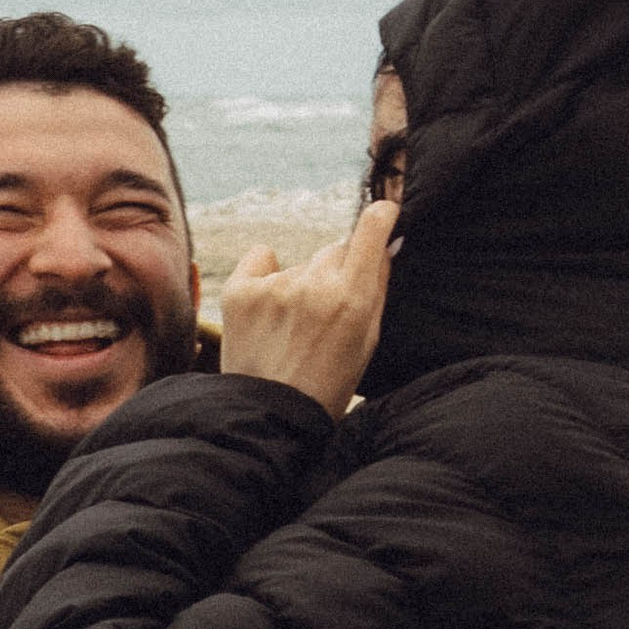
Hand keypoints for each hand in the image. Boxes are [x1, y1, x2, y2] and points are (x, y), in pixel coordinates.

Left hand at [217, 203, 395, 418]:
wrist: (270, 415)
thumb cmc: (328, 383)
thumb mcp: (367, 341)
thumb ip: (377, 287)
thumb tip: (388, 243)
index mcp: (352, 298)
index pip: (370, 229)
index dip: (380, 217)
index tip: (383, 213)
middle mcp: (314, 285)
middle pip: (334, 251)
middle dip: (336, 272)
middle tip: (325, 314)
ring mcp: (274, 285)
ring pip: (300, 263)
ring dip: (301, 283)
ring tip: (291, 326)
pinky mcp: (240, 289)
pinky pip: (261, 257)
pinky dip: (265, 275)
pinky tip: (266, 310)